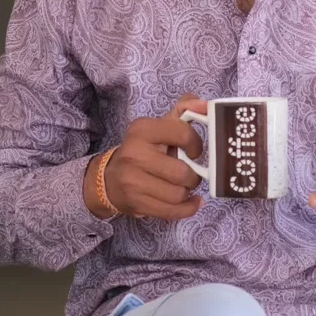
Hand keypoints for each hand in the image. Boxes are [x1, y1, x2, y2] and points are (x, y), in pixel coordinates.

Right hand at [84, 95, 205, 220]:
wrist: (110, 179)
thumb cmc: (143, 150)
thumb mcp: (159, 126)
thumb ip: (184, 110)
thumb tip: (206, 104)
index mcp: (142, 129)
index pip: (183, 134)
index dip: (196, 144)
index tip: (195, 151)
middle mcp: (134, 154)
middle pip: (182, 172)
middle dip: (194, 175)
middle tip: (190, 173)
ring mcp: (132, 180)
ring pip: (179, 194)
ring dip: (188, 192)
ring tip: (184, 186)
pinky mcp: (135, 203)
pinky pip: (172, 211)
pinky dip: (188, 208)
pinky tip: (191, 202)